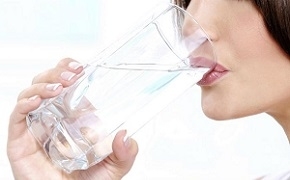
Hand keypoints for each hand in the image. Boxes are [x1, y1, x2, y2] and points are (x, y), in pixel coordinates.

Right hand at [7, 58, 137, 179]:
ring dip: (43, 84)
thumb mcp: (113, 167)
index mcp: (75, 118)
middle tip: (71, 76)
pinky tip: (36, 102)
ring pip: (31, 93)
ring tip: (58, 88)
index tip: (81, 68)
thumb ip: (124, 154)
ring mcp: (37, 127)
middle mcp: (54, 118)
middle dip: (57, 73)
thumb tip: (126, 136)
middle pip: (48, 83)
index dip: (70, 70)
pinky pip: (17, 116)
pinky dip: (24, 104)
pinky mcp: (21, 139)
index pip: (69, 84)